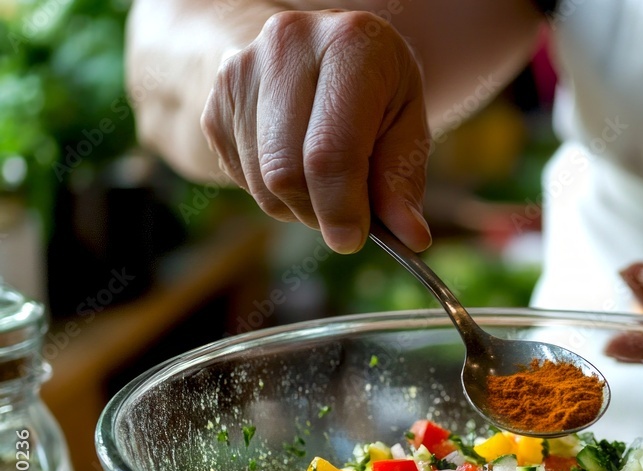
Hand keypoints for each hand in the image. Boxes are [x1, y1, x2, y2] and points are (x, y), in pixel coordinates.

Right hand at [201, 10, 431, 252]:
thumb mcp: (407, 124)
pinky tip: (297, 163)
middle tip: (348, 217)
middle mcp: (287, 45)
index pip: (330, 150)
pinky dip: (275, 194)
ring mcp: (241, 71)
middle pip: (286, 172)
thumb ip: (403, 181)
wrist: (325, 52)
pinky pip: (242, 180)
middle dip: (320, 213)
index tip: (353, 239)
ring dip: (298, 208)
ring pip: (262, 185)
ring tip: (326, 184)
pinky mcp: (216, 103)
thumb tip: (411, 237)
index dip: (340, 207)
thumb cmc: (376, 92)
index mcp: (349, 44)